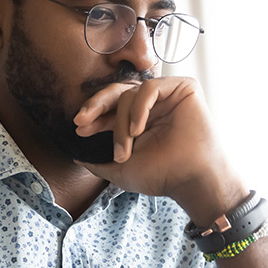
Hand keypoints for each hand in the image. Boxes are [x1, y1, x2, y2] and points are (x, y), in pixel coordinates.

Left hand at [73, 77, 246, 224]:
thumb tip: (76, 158)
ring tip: (126, 148)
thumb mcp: (120, 171)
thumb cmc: (162, 176)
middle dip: (96, 106)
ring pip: (130, 93)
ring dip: (122, 122)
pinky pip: (151, 87)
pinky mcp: (184, 88)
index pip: (111, 108)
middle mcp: (153, 105)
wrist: (190, 179)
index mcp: (139, 120)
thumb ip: (97, 164)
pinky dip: (140, 107)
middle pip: (117, 92)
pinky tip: (138, 128)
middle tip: (82, 120)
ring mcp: (168, 96)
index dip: (94, 116)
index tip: (79, 129)